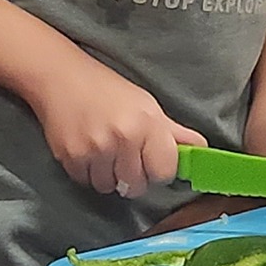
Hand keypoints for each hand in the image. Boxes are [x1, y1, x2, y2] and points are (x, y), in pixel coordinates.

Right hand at [28, 55, 208, 197]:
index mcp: (148, 124)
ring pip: (109, 187)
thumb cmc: (108, 90)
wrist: (61, 77)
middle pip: (136, 186)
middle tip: (127, 157)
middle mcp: (123, 139)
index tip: (153, 163)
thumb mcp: (147, 106)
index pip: (164, 171)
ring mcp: (95, 150)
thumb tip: (203, 150)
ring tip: (105, 152)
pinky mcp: (69, 157)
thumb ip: (173, 133)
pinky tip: (87, 150)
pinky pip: (85, 181)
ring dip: (109, 176)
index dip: (159, 170)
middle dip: (134, 177)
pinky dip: (87, 172)